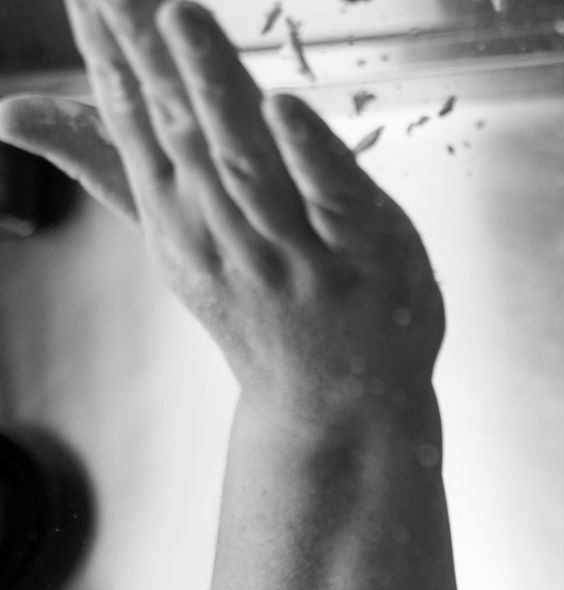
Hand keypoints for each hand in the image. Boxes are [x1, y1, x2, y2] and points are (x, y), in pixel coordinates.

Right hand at [0, 0, 441, 430]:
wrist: (335, 410)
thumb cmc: (251, 301)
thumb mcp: (171, 234)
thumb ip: (102, 161)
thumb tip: (6, 112)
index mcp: (174, 215)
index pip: (132, 122)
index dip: (107, 57)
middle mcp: (225, 231)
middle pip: (180, 132)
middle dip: (148, 56)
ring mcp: (292, 248)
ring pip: (245, 160)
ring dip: (213, 88)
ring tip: (180, 15)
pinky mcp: (361, 254)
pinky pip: (331, 198)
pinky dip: (306, 154)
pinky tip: (283, 106)